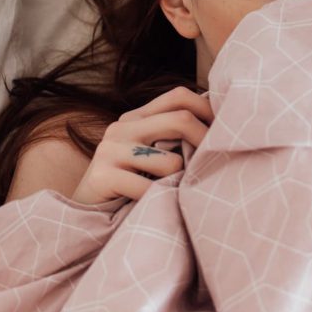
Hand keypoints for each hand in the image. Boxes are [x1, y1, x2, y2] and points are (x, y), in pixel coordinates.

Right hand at [71, 86, 212, 204]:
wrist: (86, 216)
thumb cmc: (130, 187)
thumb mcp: (152, 156)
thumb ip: (174, 139)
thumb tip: (220, 129)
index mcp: (136, 118)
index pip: (179, 96)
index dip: (207, 109)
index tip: (225, 131)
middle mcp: (122, 127)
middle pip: (180, 119)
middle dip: (205, 141)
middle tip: (214, 163)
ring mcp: (109, 149)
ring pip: (170, 161)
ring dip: (178, 181)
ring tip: (169, 194)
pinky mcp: (102, 175)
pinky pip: (149, 187)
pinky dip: (158, 199)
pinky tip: (151, 206)